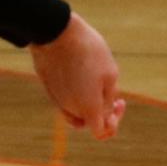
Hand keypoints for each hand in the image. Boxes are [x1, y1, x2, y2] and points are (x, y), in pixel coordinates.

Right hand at [29, 12, 125, 139]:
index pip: (100, 133)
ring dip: (87, 101)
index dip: (113, 125)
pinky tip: (81, 72)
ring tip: (96, 79)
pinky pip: (63, 96)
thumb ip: (108, 99)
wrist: (56, 32)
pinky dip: (74, 92)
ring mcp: (56, 97)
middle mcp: (70, 108)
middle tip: (112, 90)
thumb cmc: (88, 52)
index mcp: (88, 109)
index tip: (118, 104)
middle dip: (102, 110)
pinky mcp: (47, 85)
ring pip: (75, 108)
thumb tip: (103, 112)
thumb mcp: (110, 74)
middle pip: (88, 120)